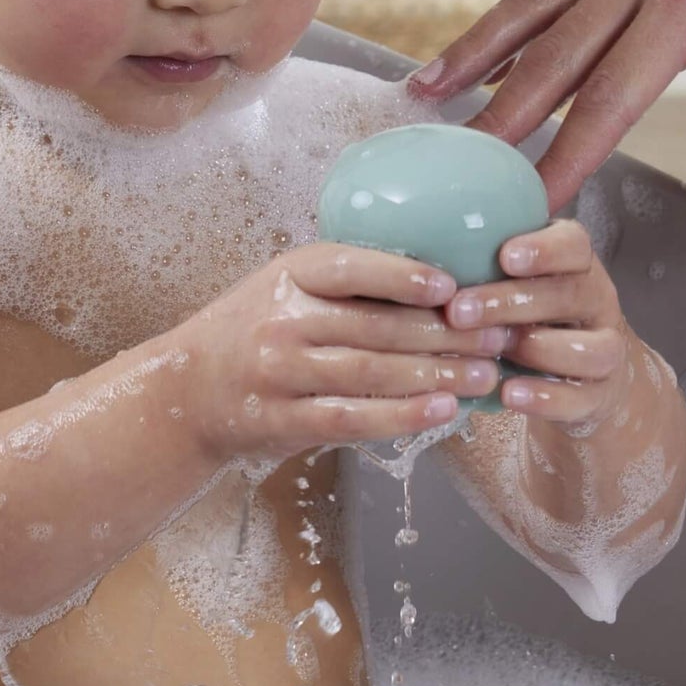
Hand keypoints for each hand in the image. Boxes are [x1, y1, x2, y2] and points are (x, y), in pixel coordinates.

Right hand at [177, 243, 512, 463]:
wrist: (188, 388)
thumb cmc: (255, 327)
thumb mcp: (287, 285)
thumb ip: (345, 281)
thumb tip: (438, 280)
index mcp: (290, 273)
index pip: (349, 267)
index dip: (402, 274)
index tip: (453, 284)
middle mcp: (284, 318)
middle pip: (375, 324)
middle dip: (445, 331)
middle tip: (498, 334)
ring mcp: (282, 370)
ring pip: (371, 372)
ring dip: (436, 374)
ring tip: (485, 375)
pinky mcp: (285, 418)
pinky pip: (352, 417)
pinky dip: (401, 415)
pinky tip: (442, 412)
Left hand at [440, 220, 628, 427]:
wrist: (579, 375)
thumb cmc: (528, 313)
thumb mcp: (511, 281)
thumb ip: (481, 260)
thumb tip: (413, 241)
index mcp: (576, 264)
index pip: (574, 245)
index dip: (543, 249)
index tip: (503, 256)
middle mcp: (597, 301)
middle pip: (569, 294)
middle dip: (512, 301)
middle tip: (459, 310)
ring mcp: (605, 348)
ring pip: (590, 347)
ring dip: (537, 348)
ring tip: (492, 351)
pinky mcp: (600, 394)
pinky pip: (581, 397)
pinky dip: (546, 397)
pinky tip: (510, 394)